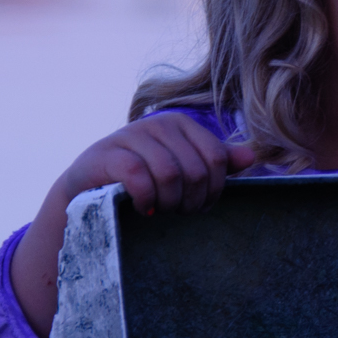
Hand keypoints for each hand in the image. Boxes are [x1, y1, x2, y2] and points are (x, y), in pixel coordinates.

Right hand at [9, 113, 255, 337]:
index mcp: (181, 124)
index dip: (213, 190)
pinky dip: (146, 199)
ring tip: (160, 211)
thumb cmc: (141, 179)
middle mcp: (158, 124)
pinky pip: (140, 177)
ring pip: (171, 174)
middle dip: (191, 201)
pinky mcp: (108, 154)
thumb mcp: (180, 168)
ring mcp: (131, 136)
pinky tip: (142, 209)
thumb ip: (214, 161)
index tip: (199, 206)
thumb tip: (252, 157)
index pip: (216, 159)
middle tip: (177, 213)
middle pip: (196, 170)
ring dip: (169, 203)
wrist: (86, 188)